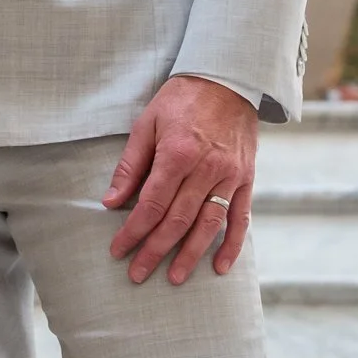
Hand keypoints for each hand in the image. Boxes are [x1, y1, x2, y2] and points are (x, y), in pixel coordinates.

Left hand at [103, 75, 256, 285]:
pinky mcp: (246, 179)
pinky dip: (232, 245)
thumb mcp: (146, 123)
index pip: (151, 204)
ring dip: (190, 255)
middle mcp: (205, 169)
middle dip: (155, 251)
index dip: (133, 231)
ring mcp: (229, 176)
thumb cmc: (180, 100)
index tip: (118, 250)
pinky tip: (220, 267)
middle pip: (177, 221)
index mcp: (176, 154)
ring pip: (208, 226)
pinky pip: (241, 218)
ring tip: (174, 278)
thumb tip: (111, 201)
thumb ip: (130, 164)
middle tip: (137, 274)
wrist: (226, 80)